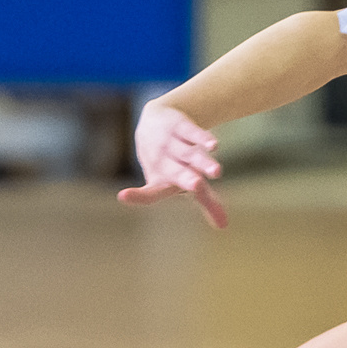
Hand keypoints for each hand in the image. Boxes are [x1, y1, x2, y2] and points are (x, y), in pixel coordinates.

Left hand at [118, 99, 227, 227]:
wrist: (154, 121)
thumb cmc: (172, 162)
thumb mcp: (184, 183)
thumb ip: (206, 203)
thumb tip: (223, 226)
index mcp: (160, 181)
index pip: (150, 193)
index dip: (138, 196)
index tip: (123, 196)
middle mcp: (163, 162)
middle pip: (176, 172)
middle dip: (186, 179)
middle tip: (196, 185)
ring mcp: (171, 143)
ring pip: (188, 154)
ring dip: (202, 162)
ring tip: (216, 171)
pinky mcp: (181, 125)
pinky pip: (193, 133)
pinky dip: (203, 139)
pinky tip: (214, 145)